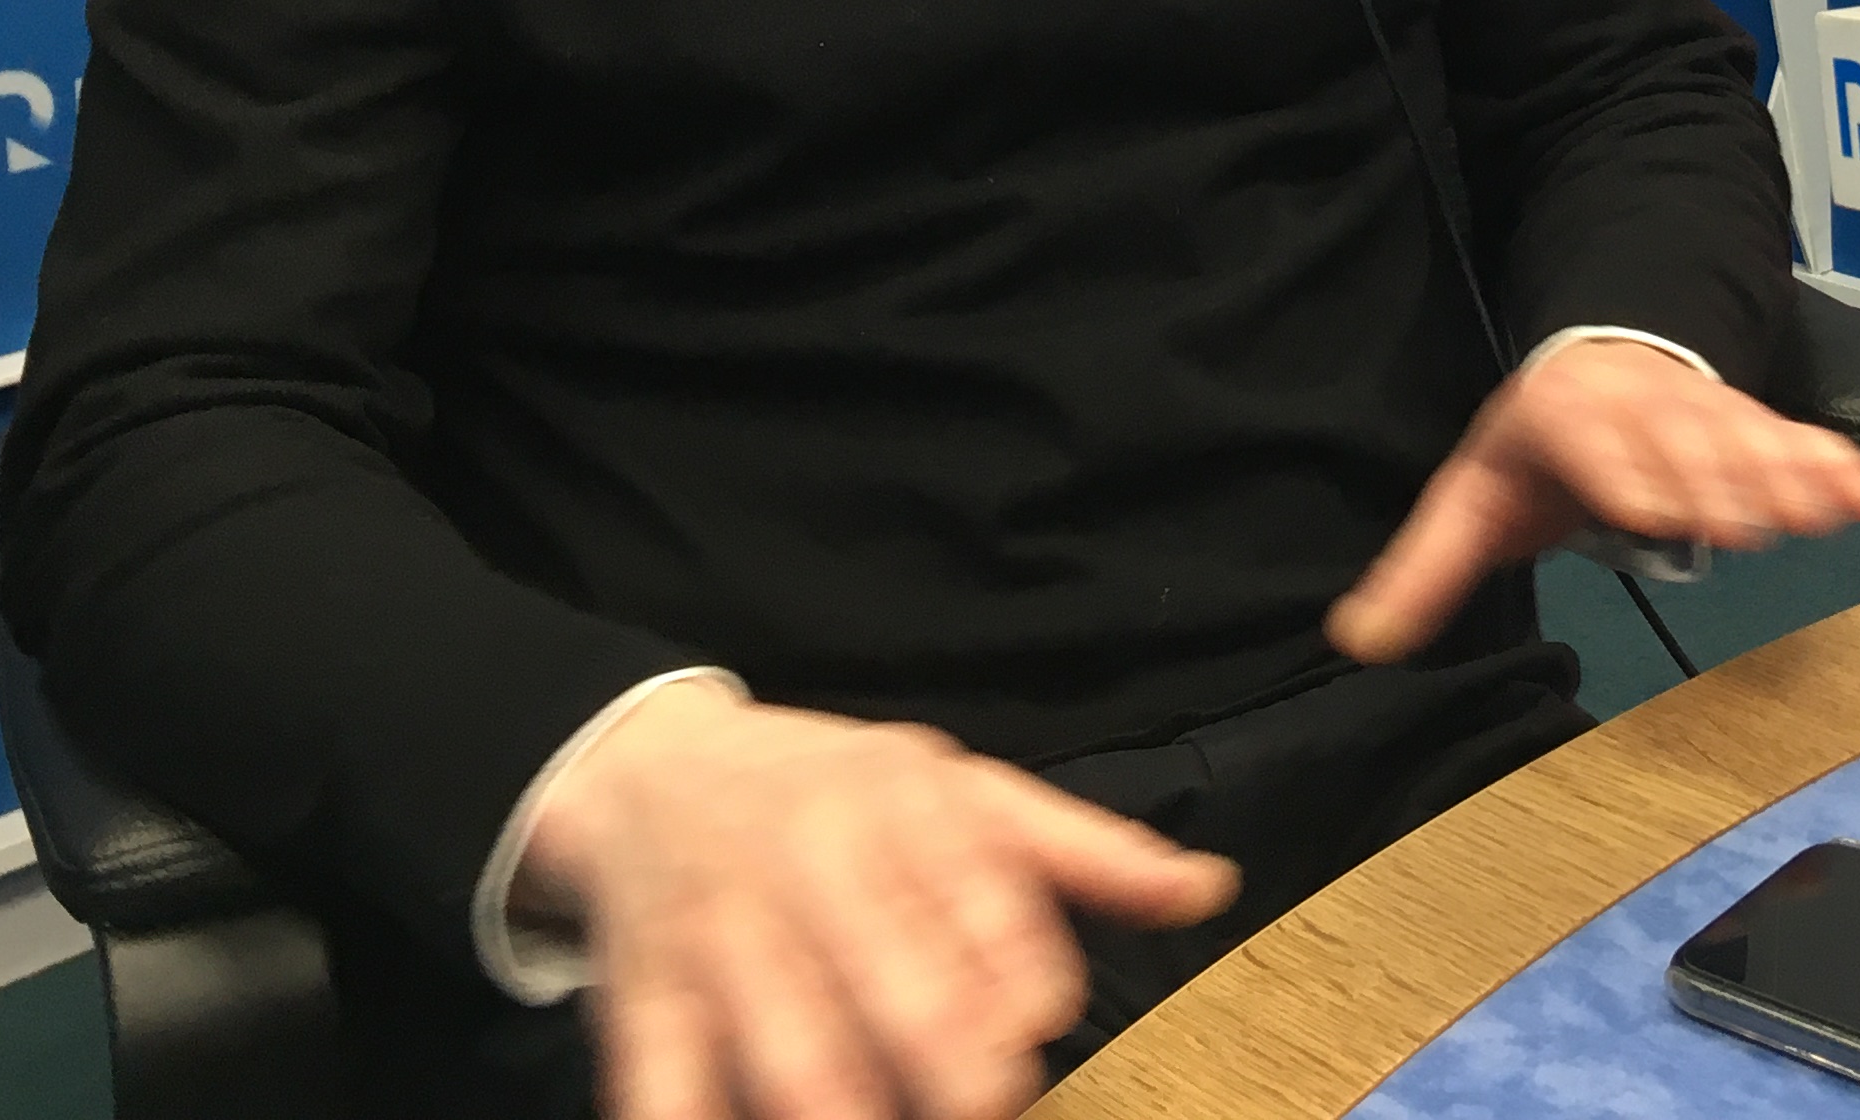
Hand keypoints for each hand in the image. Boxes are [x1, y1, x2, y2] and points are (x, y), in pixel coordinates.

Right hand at [520, 681, 1238, 1119]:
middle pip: (901, 990)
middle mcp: (816, 869)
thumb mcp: (963, 793)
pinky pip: (669, 1086)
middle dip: (956, 1071)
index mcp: (905, 810)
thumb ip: (1086, 850)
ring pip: (795, 1056)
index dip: (1021, 975)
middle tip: (988, 1104)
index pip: (985, 897)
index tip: (1038, 1023)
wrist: (650, 774)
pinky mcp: (649, 1004)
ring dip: (848, 1111)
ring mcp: (727, 942)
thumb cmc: (835, 792)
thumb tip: (1211, 890)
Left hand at [1325, 339, 1859, 662]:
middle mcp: (1641, 405)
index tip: (1655, 514)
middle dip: (1717, 481)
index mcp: (1563, 420)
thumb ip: (1424, 573)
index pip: (1596, 449)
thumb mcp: (1471, 500)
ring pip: (1749, 437)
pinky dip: (1838, 466)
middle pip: (1685, 444)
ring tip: (1829, 508)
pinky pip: (1798, 440)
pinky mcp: (1753, 422)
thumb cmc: (1537, 448)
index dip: (1627, 477)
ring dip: (1788, 471)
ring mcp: (1703, 409)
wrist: (1599, 358)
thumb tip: (1358, 640)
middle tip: (1752, 525)